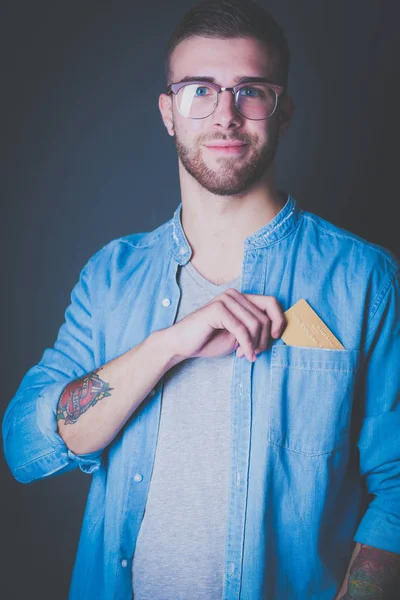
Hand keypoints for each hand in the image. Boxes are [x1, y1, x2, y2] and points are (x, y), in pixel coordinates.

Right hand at [164, 288, 284, 362]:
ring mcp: (225, 300)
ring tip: (246, 355)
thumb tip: (276, 331)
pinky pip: (242, 329)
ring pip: (255, 323)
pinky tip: (244, 355)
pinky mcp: (217, 309)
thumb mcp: (238, 335)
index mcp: (240, 298)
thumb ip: (254, 329)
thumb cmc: (208, 340)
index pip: (271, 302)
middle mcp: (234, 295)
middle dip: (263, 339)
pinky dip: (247, 345)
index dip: (279, 320)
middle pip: (264, 317)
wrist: (181, 345)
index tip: (275, 338)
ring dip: (255, 344)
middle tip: (255, 353)